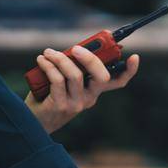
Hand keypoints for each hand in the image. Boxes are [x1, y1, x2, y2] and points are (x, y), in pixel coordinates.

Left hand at [25, 46, 140, 132]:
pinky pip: (57, 80)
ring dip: (60, 59)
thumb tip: (75, 47)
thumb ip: (73, 66)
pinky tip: (41, 61)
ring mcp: (76, 104)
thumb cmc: (48, 96)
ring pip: (75, 75)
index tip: (134, 57)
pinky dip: (48, 66)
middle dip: (91, 58)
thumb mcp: (65, 80)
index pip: (117, 83)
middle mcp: (89, 99)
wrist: (33, 121)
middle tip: (76, 48)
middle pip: (101, 77)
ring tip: (48, 53)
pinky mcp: (61, 106)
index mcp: (94, 91)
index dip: (129, 71)